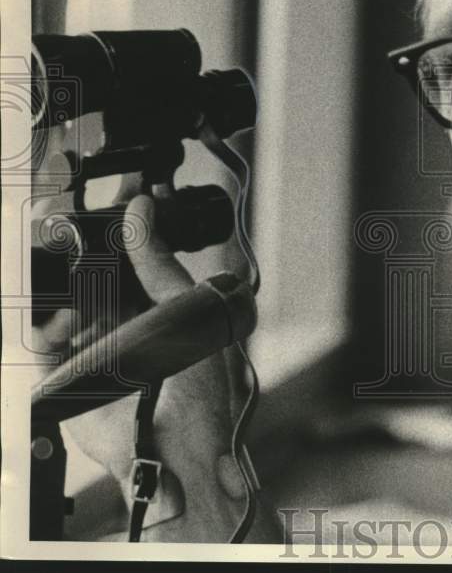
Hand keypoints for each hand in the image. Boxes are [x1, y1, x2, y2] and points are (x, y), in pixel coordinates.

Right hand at [32, 193, 248, 539]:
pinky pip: (42, 344)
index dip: (116, 228)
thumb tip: (142, 212)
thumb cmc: (201, 393)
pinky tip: (63, 326)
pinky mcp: (66, 378)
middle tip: (64, 231)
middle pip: (88, 273)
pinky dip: (45, 330)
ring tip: (71, 287)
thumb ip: (164, 266)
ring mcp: (94, 348)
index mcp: (161, 304)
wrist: (176, 456)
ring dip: (59, 289)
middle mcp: (126, 322)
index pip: (131, 255)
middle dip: (74, 252)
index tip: (109, 202)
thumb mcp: (193, 315)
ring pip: (60, 302)